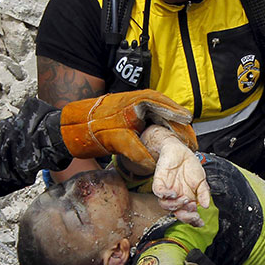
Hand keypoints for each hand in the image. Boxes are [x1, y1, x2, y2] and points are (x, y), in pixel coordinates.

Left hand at [60, 90, 195, 169]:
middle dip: (181, 129)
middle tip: (192, 144)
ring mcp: (138, 106)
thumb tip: (155, 165)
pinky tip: (166, 141)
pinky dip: (162, 130)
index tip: (192, 139)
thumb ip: (138, 152)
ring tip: (184, 144)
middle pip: (169, 113)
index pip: (170, 111)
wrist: (71, 125)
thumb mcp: (118, 141)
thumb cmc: (92, 128)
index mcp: (142, 100)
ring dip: (172, 130)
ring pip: (162, 117)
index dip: (182, 126)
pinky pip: (153, 120)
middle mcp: (142, 99)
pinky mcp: (133, 114)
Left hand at [149, 128, 210, 226]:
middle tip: (193, 213)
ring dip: (176, 205)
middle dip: (184, 216)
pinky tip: (174, 193)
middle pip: (176, 213)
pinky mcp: (159, 182)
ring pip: (165, 205)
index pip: (187, 214)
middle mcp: (175, 197)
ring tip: (186, 199)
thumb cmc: (190, 165)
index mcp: (186, 198)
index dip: (193, 220)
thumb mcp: (201, 180)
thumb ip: (204, 192)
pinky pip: (158, 192)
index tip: (200, 223)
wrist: (180, 150)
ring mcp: (166, 190)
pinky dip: (166, 195)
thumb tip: (206, 205)